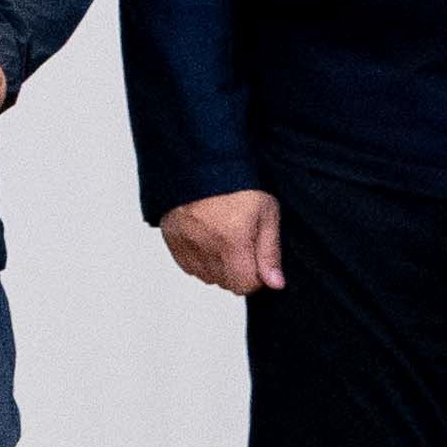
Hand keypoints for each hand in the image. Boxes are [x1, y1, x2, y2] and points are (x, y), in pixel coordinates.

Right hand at [159, 189, 284, 294]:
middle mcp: (205, 248)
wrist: (200, 161)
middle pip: (226, 284)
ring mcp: (185, 245)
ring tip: (225, 241)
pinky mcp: (171, 239)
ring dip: (219, 268)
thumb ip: (270, 252)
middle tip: (244, 245)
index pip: (245, 285)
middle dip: (239, 272)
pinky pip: (188, 266)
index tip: (259, 258)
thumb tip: (275, 284)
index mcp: (232, 242)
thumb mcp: (266, 211)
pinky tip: (208, 240)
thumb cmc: (237, 183)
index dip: (257, 276)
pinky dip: (200, 260)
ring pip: (207, 277)